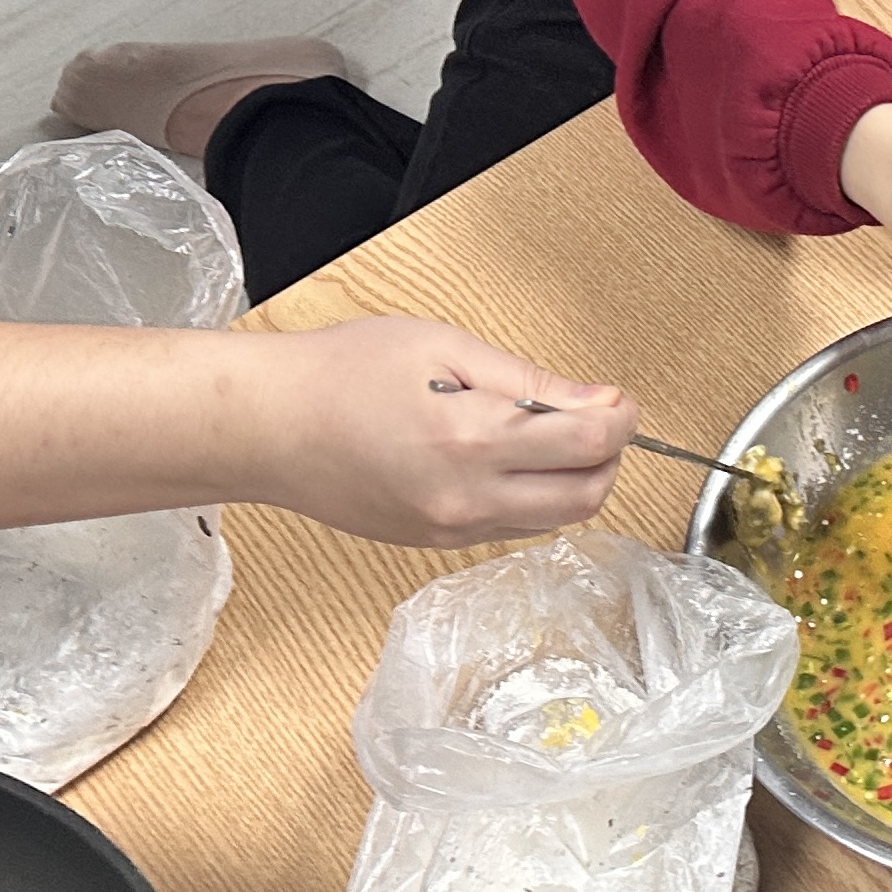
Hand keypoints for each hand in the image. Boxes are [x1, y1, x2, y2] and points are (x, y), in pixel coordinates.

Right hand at [245, 317, 632, 547]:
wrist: (269, 427)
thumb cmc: (341, 373)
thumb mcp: (442, 347)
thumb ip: (527, 379)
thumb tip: (597, 402)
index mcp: (473, 439)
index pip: (590, 445)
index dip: (622, 419)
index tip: (619, 400)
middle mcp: (467, 499)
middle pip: (586, 497)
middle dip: (608, 457)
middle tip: (593, 417)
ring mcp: (451, 530)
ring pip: (553, 521)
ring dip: (572, 481)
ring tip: (546, 434)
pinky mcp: (434, 544)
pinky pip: (510, 529)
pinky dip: (531, 498)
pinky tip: (506, 459)